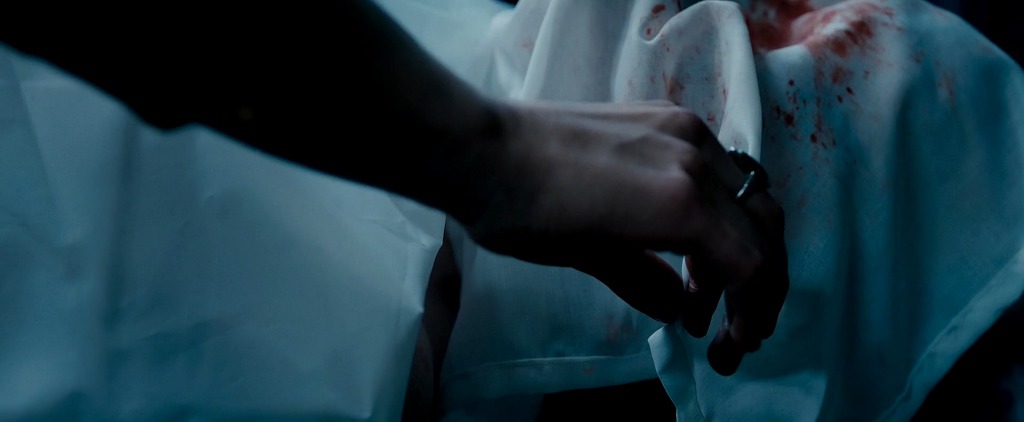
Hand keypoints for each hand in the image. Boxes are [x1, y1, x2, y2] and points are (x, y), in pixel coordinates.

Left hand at [460, 100, 788, 374]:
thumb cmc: (524, 213)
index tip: (735, 341)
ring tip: (697, 294)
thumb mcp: (588, 259)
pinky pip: (718, 169)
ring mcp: (684, 131)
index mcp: (680, 202)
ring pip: (746, 196)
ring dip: (737, 247)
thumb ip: (647, 283)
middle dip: (759, 282)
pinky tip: (685, 243)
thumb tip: (679, 308)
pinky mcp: (667, 118)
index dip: (754, 309)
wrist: (481, 148)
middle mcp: (696, 159)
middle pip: (763, 228)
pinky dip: (717, 211)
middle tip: (732, 324)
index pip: (752, 262)